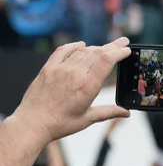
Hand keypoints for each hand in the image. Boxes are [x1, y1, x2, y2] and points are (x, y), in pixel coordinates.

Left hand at [12, 38, 131, 143]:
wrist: (33, 123)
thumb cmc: (60, 123)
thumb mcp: (88, 119)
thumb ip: (109, 112)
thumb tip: (126, 113)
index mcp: (87, 86)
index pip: (107, 61)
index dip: (119, 52)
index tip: (127, 49)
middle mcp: (75, 74)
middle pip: (97, 52)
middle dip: (112, 46)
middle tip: (123, 42)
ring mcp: (60, 69)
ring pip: (82, 51)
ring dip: (96, 47)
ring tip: (105, 48)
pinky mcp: (48, 68)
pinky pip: (62, 51)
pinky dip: (73, 46)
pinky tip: (81, 45)